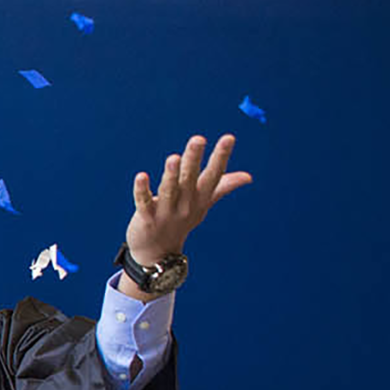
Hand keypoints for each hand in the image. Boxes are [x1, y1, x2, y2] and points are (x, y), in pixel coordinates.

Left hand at [125, 133, 249, 261]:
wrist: (158, 252)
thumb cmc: (181, 220)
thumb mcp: (204, 203)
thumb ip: (222, 186)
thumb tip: (248, 176)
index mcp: (199, 197)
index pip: (213, 175)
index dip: (221, 157)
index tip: (229, 138)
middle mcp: (185, 203)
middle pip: (190, 178)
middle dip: (194, 159)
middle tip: (198, 139)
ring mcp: (166, 212)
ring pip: (169, 190)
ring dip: (171, 174)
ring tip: (173, 158)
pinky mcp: (147, 219)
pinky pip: (144, 202)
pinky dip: (142, 190)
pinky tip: (141, 176)